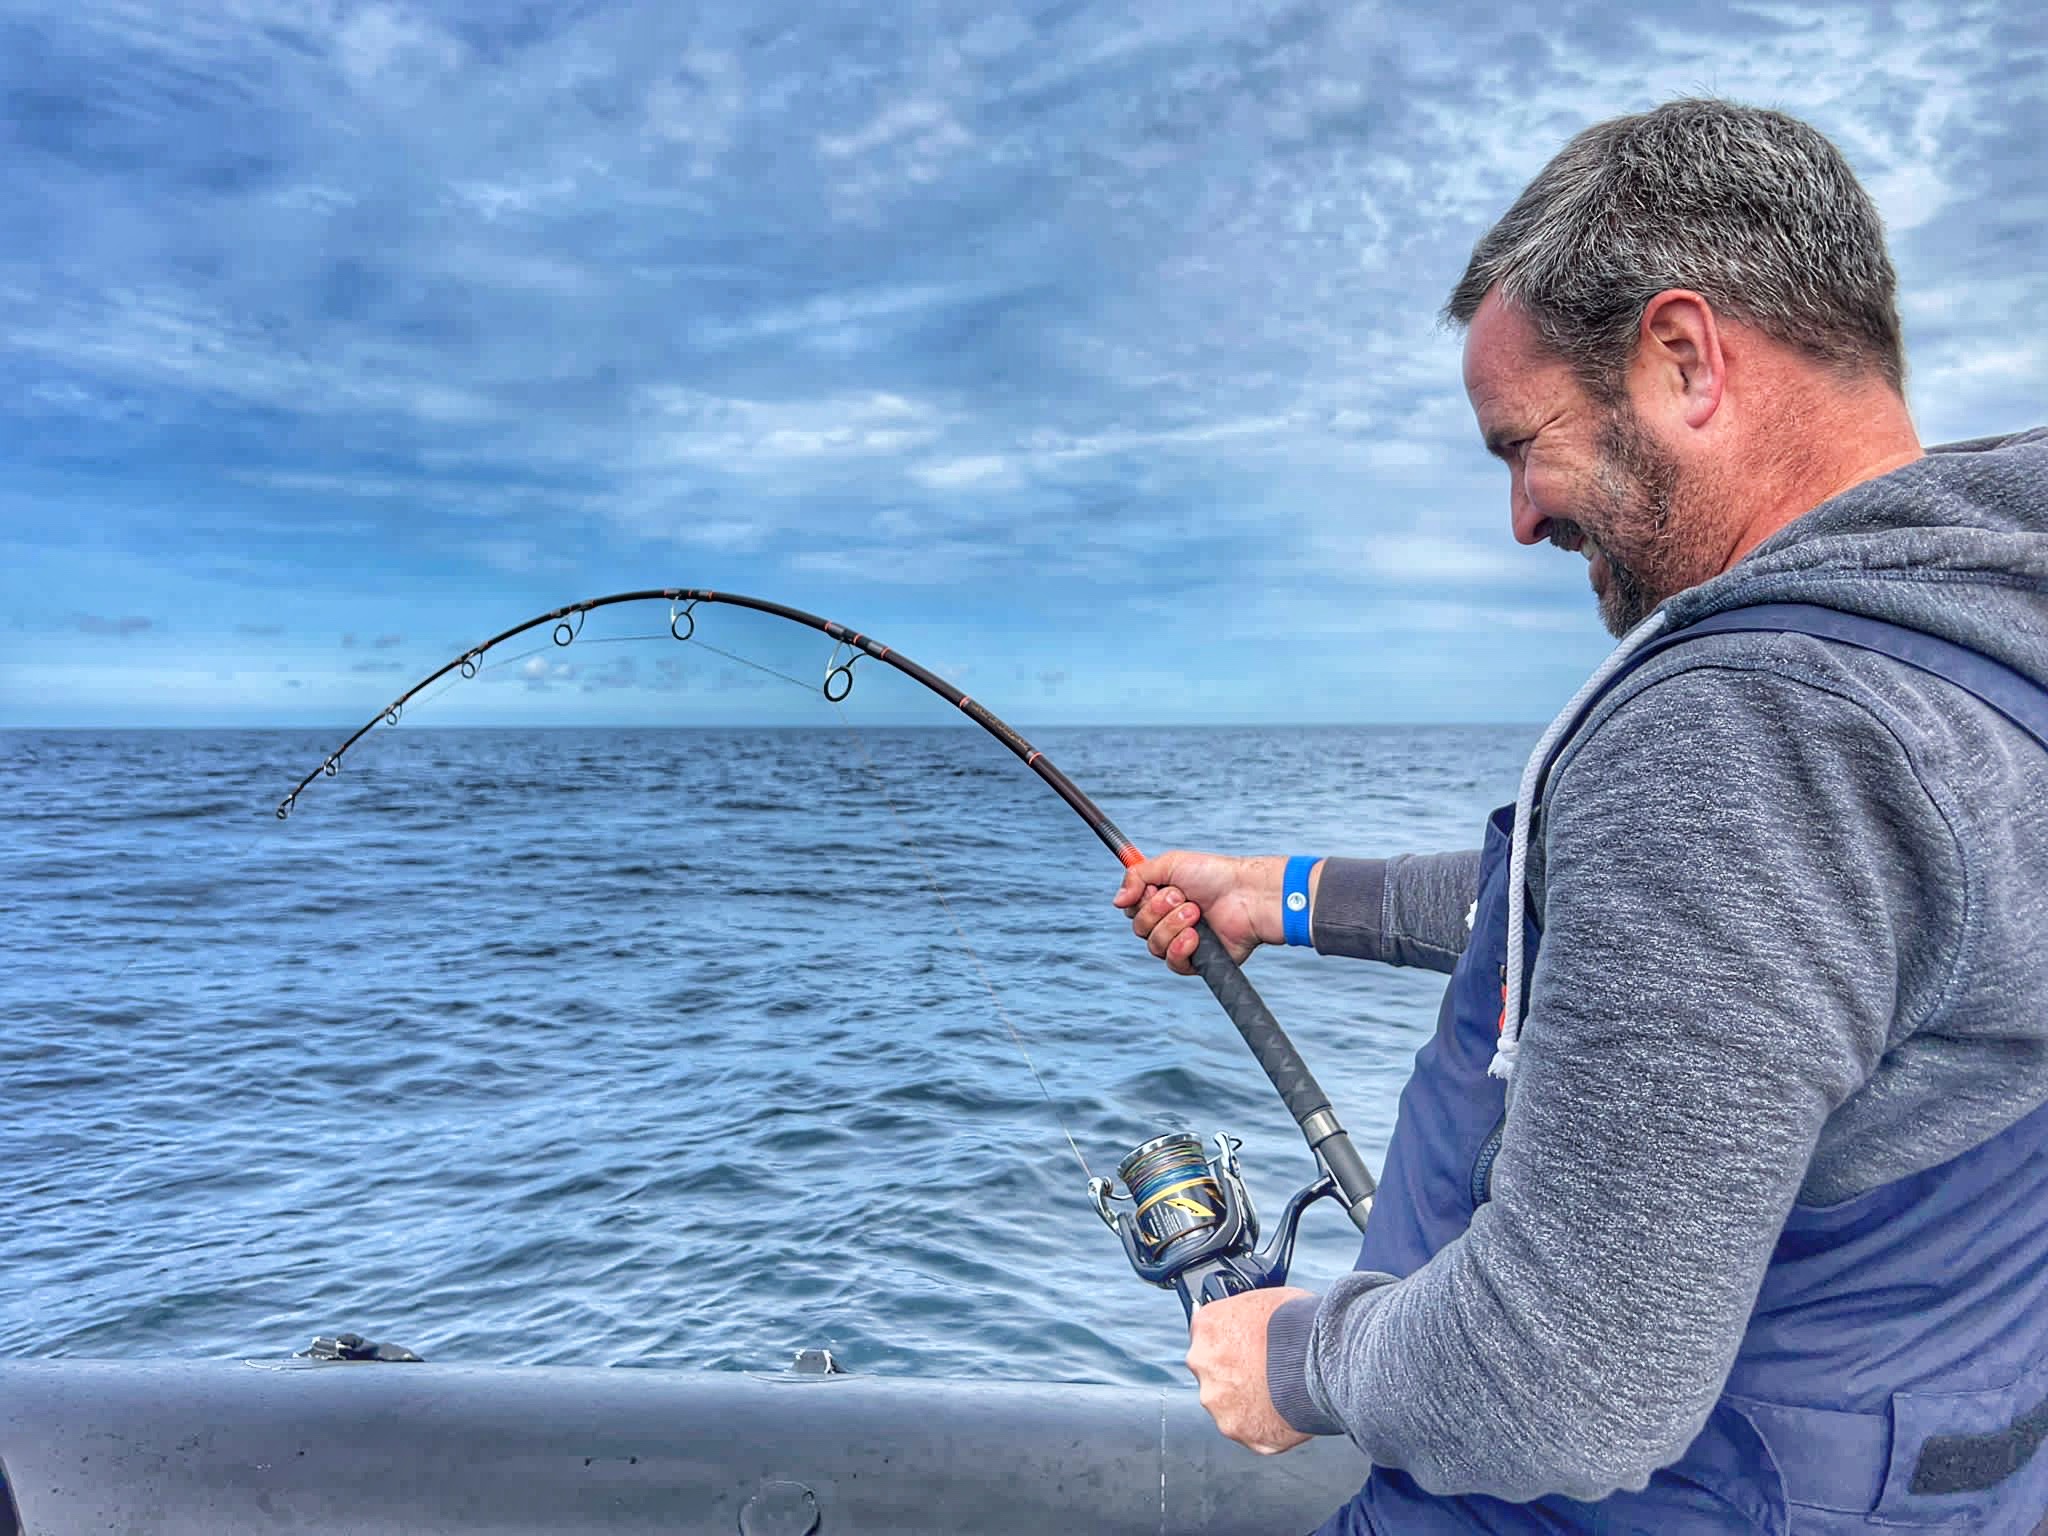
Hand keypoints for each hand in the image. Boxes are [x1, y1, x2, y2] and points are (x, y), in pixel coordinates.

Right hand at [1112, 852, 1287, 974]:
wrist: (1246, 894)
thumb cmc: (1214, 875)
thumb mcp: (1169, 863)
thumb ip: (1137, 876)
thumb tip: (1117, 901)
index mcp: (1161, 900)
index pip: (1132, 909)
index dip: (1139, 900)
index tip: (1153, 888)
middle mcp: (1168, 922)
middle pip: (1139, 928)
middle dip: (1159, 910)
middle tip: (1183, 896)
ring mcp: (1182, 942)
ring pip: (1154, 945)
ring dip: (1173, 926)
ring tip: (1196, 912)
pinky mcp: (1197, 961)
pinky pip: (1173, 963)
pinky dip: (1181, 948)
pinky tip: (1195, 936)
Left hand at [1185, 1286, 1314, 1454]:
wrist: (1319, 1360)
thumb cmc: (1299, 1325)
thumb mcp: (1266, 1300)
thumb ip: (1247, 1317)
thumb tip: (1254, 1323)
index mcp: (1208, 1324)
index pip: (1208, 1335)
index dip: (1232, 1342)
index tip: (1248, 1348)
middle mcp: (1203, 1362)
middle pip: (1214, 1371)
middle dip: (1236, 1373)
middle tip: (1267, 1372)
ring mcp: (1217, 1398)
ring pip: (1228, 1403)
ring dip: (1248, 1402)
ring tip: (1281, 1394)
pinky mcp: (1237, 1428)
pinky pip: (1249, 1429)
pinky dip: (1265, 1426)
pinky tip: (1285, 1413)